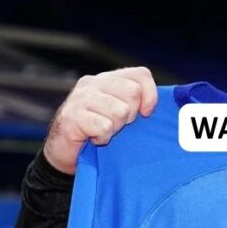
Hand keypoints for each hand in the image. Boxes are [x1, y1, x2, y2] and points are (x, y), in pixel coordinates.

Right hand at [43, 67, 157, 174]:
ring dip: (115, 129)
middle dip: (130, 116)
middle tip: (116, 125)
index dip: (151, 95)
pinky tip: (93, 138)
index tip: (146, 114)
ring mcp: (80, 98)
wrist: (64, 153)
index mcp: (107, 79)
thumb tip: (162, 106)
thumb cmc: (97, 132)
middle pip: (133, 93)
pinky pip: (104, 127)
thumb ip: (137, 103)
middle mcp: (92, 83)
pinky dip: (102, 138)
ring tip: (103, 131)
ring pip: (120, 111)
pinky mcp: (71, 116)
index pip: (141, 74)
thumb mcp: (120, 113)